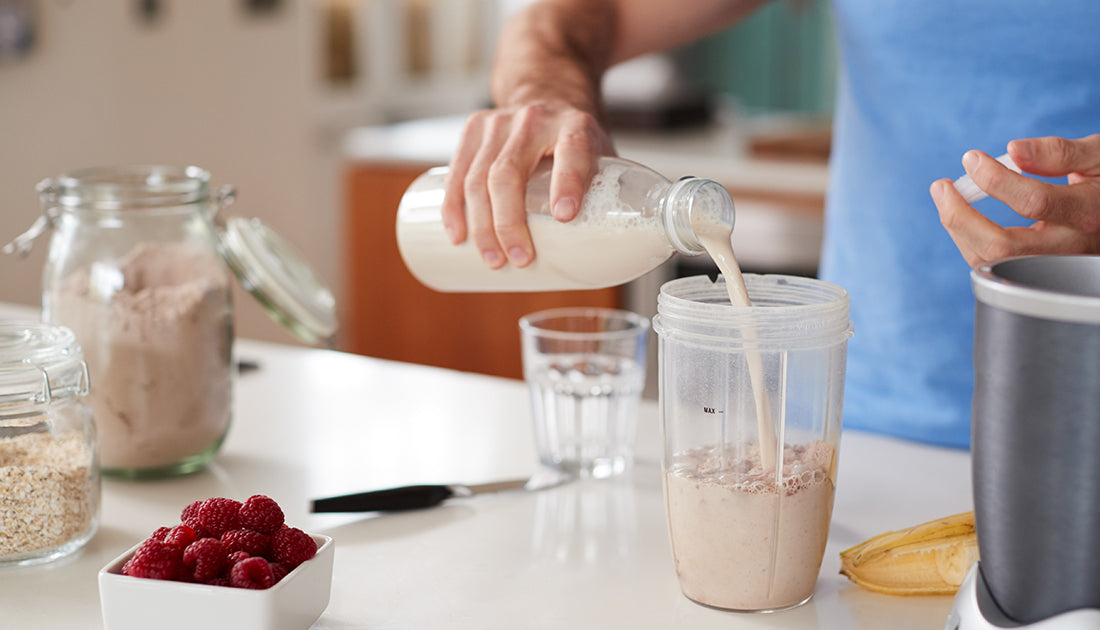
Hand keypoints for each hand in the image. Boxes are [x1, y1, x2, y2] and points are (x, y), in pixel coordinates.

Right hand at [440, 100, 614, 268]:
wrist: (547, 93)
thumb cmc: (575, 139)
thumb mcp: (600, 153)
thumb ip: (604, 192)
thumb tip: (609, 252)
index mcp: (574, 125)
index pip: (571, 150)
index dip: (567, 182)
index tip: (565, 216)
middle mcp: (535, 119)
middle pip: (509, 173)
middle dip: (509, 222)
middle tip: (520, 259)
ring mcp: (499, 122)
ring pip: (478, 177)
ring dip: (481, 225)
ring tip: (493, 259)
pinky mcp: (473, 128)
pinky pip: (456, 172)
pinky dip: (454, 207)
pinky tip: (457, 234)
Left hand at [931, 134, 1099, 266]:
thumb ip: (1061, 153)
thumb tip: (1013, 150)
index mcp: (1091, 212)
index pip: (1035, 202)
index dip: (996, 180)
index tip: (972, 159)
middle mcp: (1072, 247)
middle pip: (1003, 247)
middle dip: (961, 217)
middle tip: (941, 186)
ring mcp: (1054, 265)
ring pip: (992, 262)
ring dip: (959, 230)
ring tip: (946, 196)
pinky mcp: (1038, 272)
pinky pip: (995, 264)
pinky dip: (971, 240)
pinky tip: (964, 215)